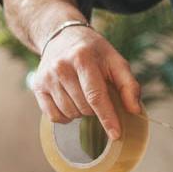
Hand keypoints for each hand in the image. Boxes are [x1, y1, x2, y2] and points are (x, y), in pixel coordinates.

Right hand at [29, 24, 141, 139]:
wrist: (62, 37)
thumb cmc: (94, 52)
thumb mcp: (115, 61)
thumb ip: (128, 85)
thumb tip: (135, 110)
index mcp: (83, 58)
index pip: (96, 96)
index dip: (107, 117)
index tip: (116, 134)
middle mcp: (61, 67)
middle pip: (84, 107)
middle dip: (95, 109)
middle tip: (96, 93)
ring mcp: (47, 77)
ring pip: (69, 113)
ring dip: (81, 112)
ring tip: (82, 94)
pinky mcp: (38, 86)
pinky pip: (54, 116)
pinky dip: (66, 116)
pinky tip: (71, 102)